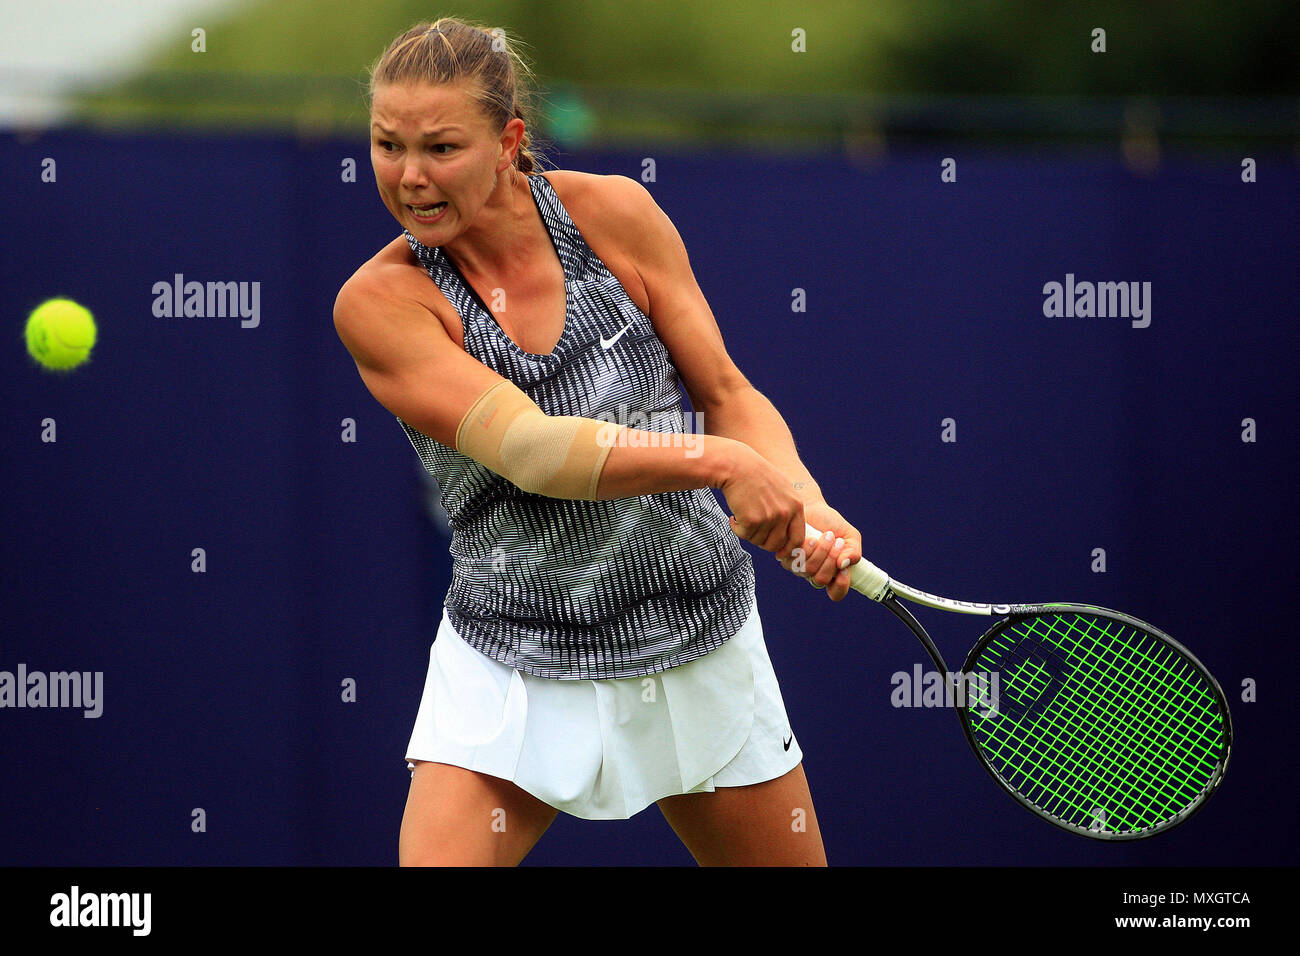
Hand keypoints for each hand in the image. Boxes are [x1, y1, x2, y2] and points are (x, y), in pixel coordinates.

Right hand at [718, 444, 804, 559]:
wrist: (736, 465)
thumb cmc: (756, 477)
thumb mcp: (782, 490)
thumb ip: (789, 512)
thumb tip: (787, 540)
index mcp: (796, 506)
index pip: (798, 539)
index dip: (787, 549)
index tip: (778, 552)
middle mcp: (786, 513)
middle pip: (777, 544)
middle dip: (763, 542)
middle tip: (753, 530)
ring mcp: (770, 518)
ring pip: (759, 541)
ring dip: (749, 533)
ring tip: (743, 515)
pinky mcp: (752, 520)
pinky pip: (744, 535)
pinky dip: (736, 528)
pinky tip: (734, 515)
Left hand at [777, 502, 861, 601]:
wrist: (813, 508)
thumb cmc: (833, 524)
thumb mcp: (850, 537)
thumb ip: (854, 551)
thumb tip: (844, 564)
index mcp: (833, 574)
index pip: (836, 593)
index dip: (841, 585)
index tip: (845, 568)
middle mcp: (815, 574)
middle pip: (821, 580)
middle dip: (831, 559)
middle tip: (837, 542)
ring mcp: (800, 568)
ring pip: (809, 570)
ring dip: (821, 551)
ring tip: (827, 535)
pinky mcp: (787, 557)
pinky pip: (796, 559)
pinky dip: (807, 547)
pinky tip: (812, 537)